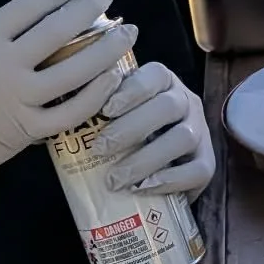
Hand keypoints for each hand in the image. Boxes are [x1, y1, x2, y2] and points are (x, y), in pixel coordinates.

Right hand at [0, 0, 135, 238]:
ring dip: (108, 49)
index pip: (34, 2)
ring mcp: (17, 103)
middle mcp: (3, 68)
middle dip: (92, 7)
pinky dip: (96, 94)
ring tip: (127, 31)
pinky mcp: (24, 133)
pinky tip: (111, 76)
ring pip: (76, 72)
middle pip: (61, 30)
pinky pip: (71, 113)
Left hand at [96, 62, 216, 197]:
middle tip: (99, 150)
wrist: (155, 165)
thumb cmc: (124, 133)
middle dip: (131, 129)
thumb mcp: (112, 113)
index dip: (132, 90)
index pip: (155, 75)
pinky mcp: (207, 162)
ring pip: (183, 138)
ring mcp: (200, 132)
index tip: (106, 110)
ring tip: (114, 179)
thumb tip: (57, 110)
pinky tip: (143, 188)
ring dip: (145, 159)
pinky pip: (198, 170)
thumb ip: (94, 105)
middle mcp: (186, 102)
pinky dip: (169, 180)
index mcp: (163, 83)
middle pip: (168, 107)